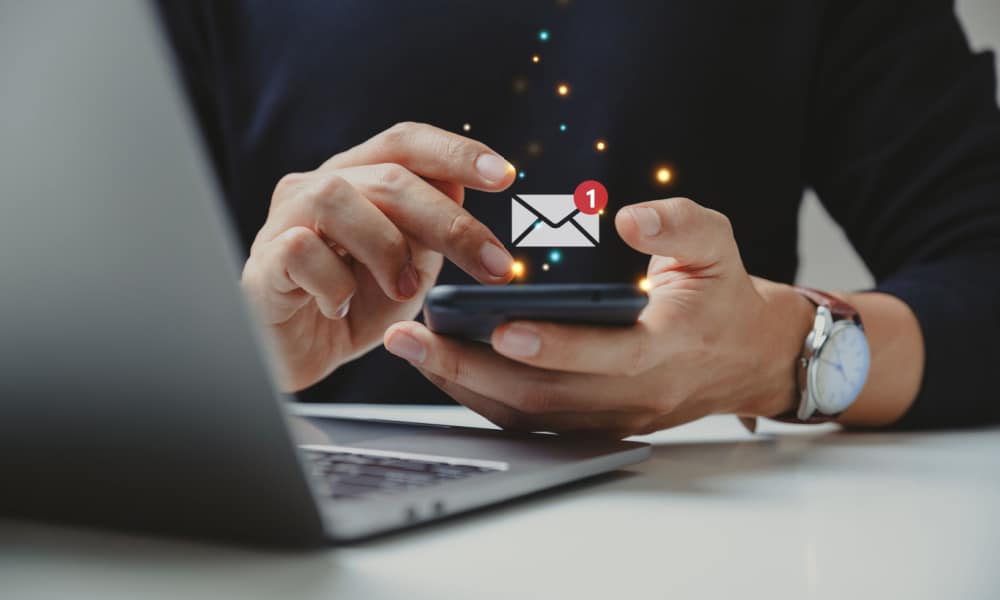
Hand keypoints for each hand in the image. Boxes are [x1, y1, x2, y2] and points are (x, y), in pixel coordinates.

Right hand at [241, 122, 516, 390]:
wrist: (298, 356)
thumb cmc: (353, 305)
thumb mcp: (408, 267)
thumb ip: (429, 230)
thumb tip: (461, 189)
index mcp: (357, 178)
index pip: (406, 143)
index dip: (455, 151)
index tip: (506, 176)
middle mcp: (317, 186)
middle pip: (388, 177)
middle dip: (450, 222)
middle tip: (494, 265)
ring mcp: (284, 220)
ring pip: (337, 197)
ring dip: (387, 247)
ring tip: (405, 290)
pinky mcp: (262, 261)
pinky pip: (301, 250)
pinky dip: (335, 284)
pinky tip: (342, 308)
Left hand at [384, 197, 814, 437]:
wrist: (745, 358)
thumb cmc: (721, 294)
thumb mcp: (717, 245)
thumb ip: (678, 225)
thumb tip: (630, 217)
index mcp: (668, 349)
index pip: (609, 357)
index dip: (556, 346)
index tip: (502, 327)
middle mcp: (634, 396)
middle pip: (545, 396)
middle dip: (471, 369)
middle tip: (412, 338)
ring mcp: (610, 418)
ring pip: (528, 415)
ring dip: (463, 385)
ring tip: (411, 349)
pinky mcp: (591, 425)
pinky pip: (529, 420)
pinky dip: (481, 397)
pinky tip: (442, 367)